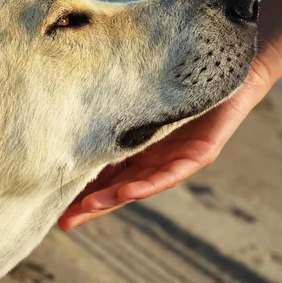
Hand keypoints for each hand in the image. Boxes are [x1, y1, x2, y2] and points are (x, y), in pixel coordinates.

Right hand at [58, 59, 272, 230]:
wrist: (228, 61)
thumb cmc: (181, 74)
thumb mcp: (140, 91)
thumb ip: (116, 101)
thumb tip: (73, 96)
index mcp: (139, 145)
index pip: (105, 171)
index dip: (82, 185)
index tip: (53, 198)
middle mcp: (155, 156)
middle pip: (119, 186)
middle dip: (91, 205)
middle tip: (62, 221)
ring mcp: (177, 158)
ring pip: (141, 185)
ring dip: (113, 199)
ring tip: (85, 209)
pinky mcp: (200, 153)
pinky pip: (172, 173)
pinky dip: (149, 184)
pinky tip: (128, 192)